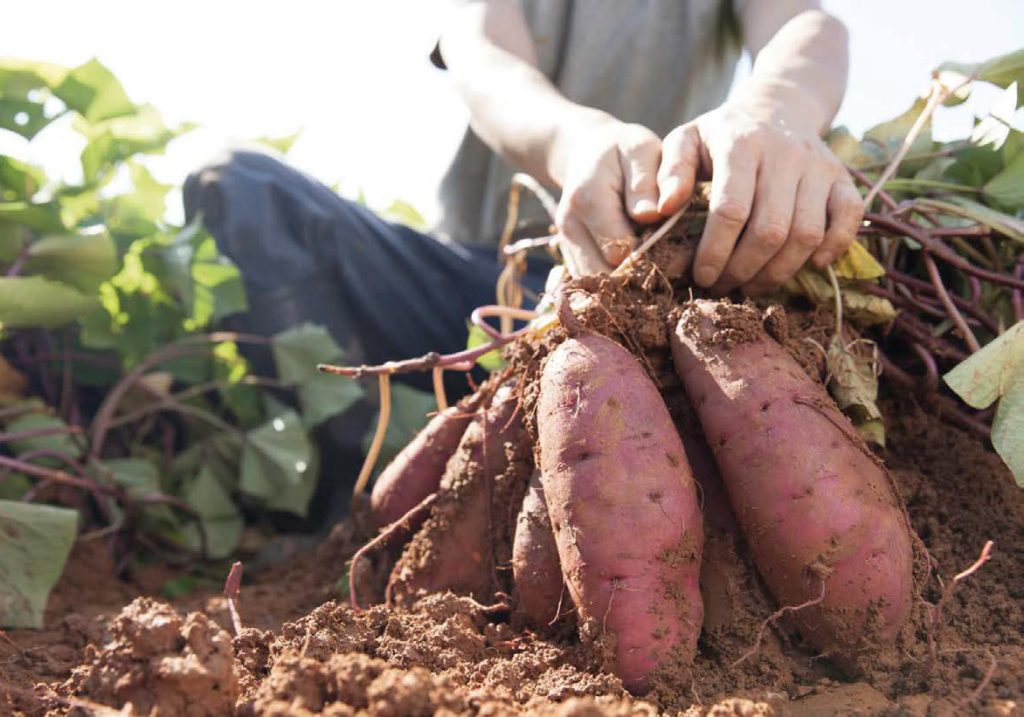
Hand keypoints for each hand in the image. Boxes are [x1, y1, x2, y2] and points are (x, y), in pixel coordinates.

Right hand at [552, 115, 662, 276]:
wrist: (586, 153)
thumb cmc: (623, 150)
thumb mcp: (640, 149)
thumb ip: (645, 181)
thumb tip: (650, 215)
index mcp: (588, 199)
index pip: (620, 248)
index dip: (651, 253)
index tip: (674, 248)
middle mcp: (570, 226)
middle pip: (605, 274)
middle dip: (638, 276)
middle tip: (667, 265)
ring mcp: (566, 244)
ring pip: (596, 285)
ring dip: (625, 285)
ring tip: (652, 271)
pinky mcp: (569, 255)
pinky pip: (591, 283)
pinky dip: (614, 284)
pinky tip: (636, 271)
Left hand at [657, 99, 863, 294]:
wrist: (778, 107)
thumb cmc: (721, 135)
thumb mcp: (685, 141)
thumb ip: (669, 172)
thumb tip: (661, 209)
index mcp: (741, 144)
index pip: (730, 210)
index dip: (715, 252)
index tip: (701, 276)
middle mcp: (786, 154)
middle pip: (770, 230)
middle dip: (743, 269)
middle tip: (724, 287)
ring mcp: (819, 165)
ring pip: (807, 234)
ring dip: (779, 271)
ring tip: (752, 285)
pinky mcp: (842, 177)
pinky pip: (850, 218)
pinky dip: (834, 247)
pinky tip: (810, 265)